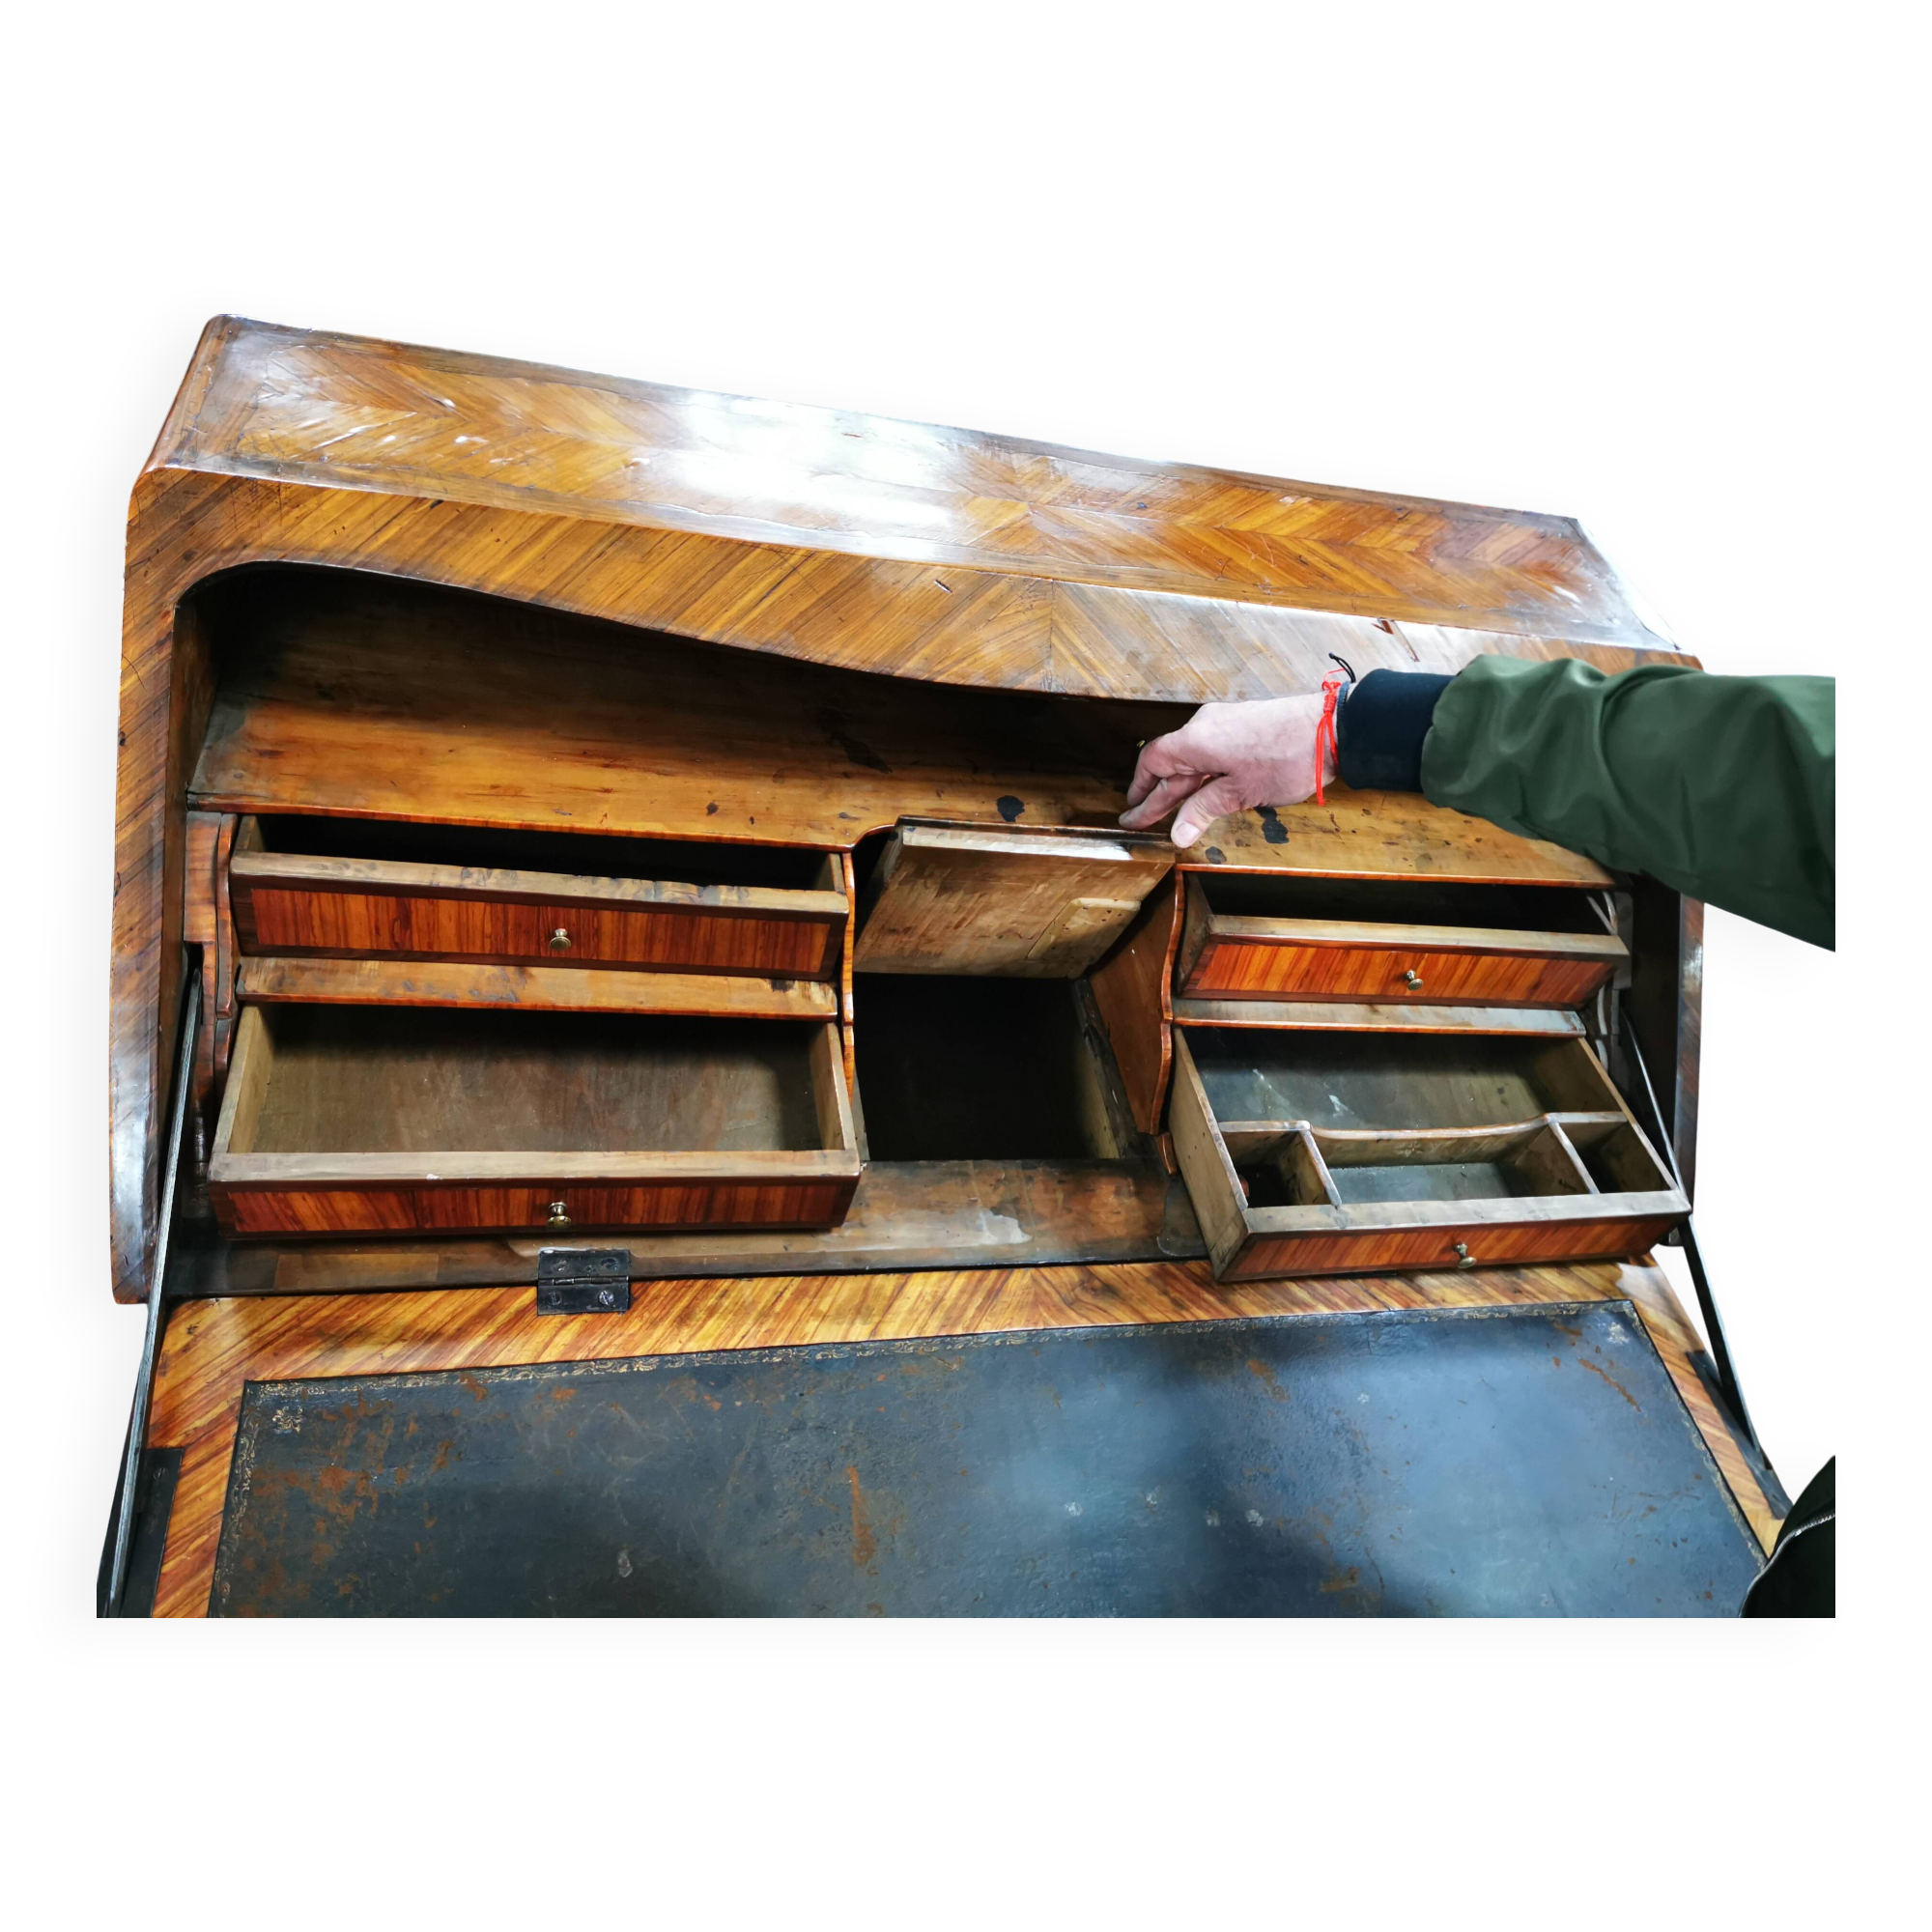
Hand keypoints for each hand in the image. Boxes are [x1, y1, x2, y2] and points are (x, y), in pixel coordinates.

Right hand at [1120, 695, 1336, 846]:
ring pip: (1192, 760)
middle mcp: (1205, 727)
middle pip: (1171, 763)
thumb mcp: (1241, 792)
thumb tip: (1176, 834)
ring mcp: (1225, 725)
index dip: (1140, 788)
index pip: (1152, 761)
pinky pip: (1210, 753)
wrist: (1332, 728)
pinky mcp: (1243, 727)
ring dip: (1180, 788)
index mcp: (1196, 740)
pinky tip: (1200, 794)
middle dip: (1157, 795)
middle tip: (1140, 821)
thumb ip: (1204, 810)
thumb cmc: (1287, 758)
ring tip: (1168, 814)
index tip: (1132, 811)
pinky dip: (1200, 776)